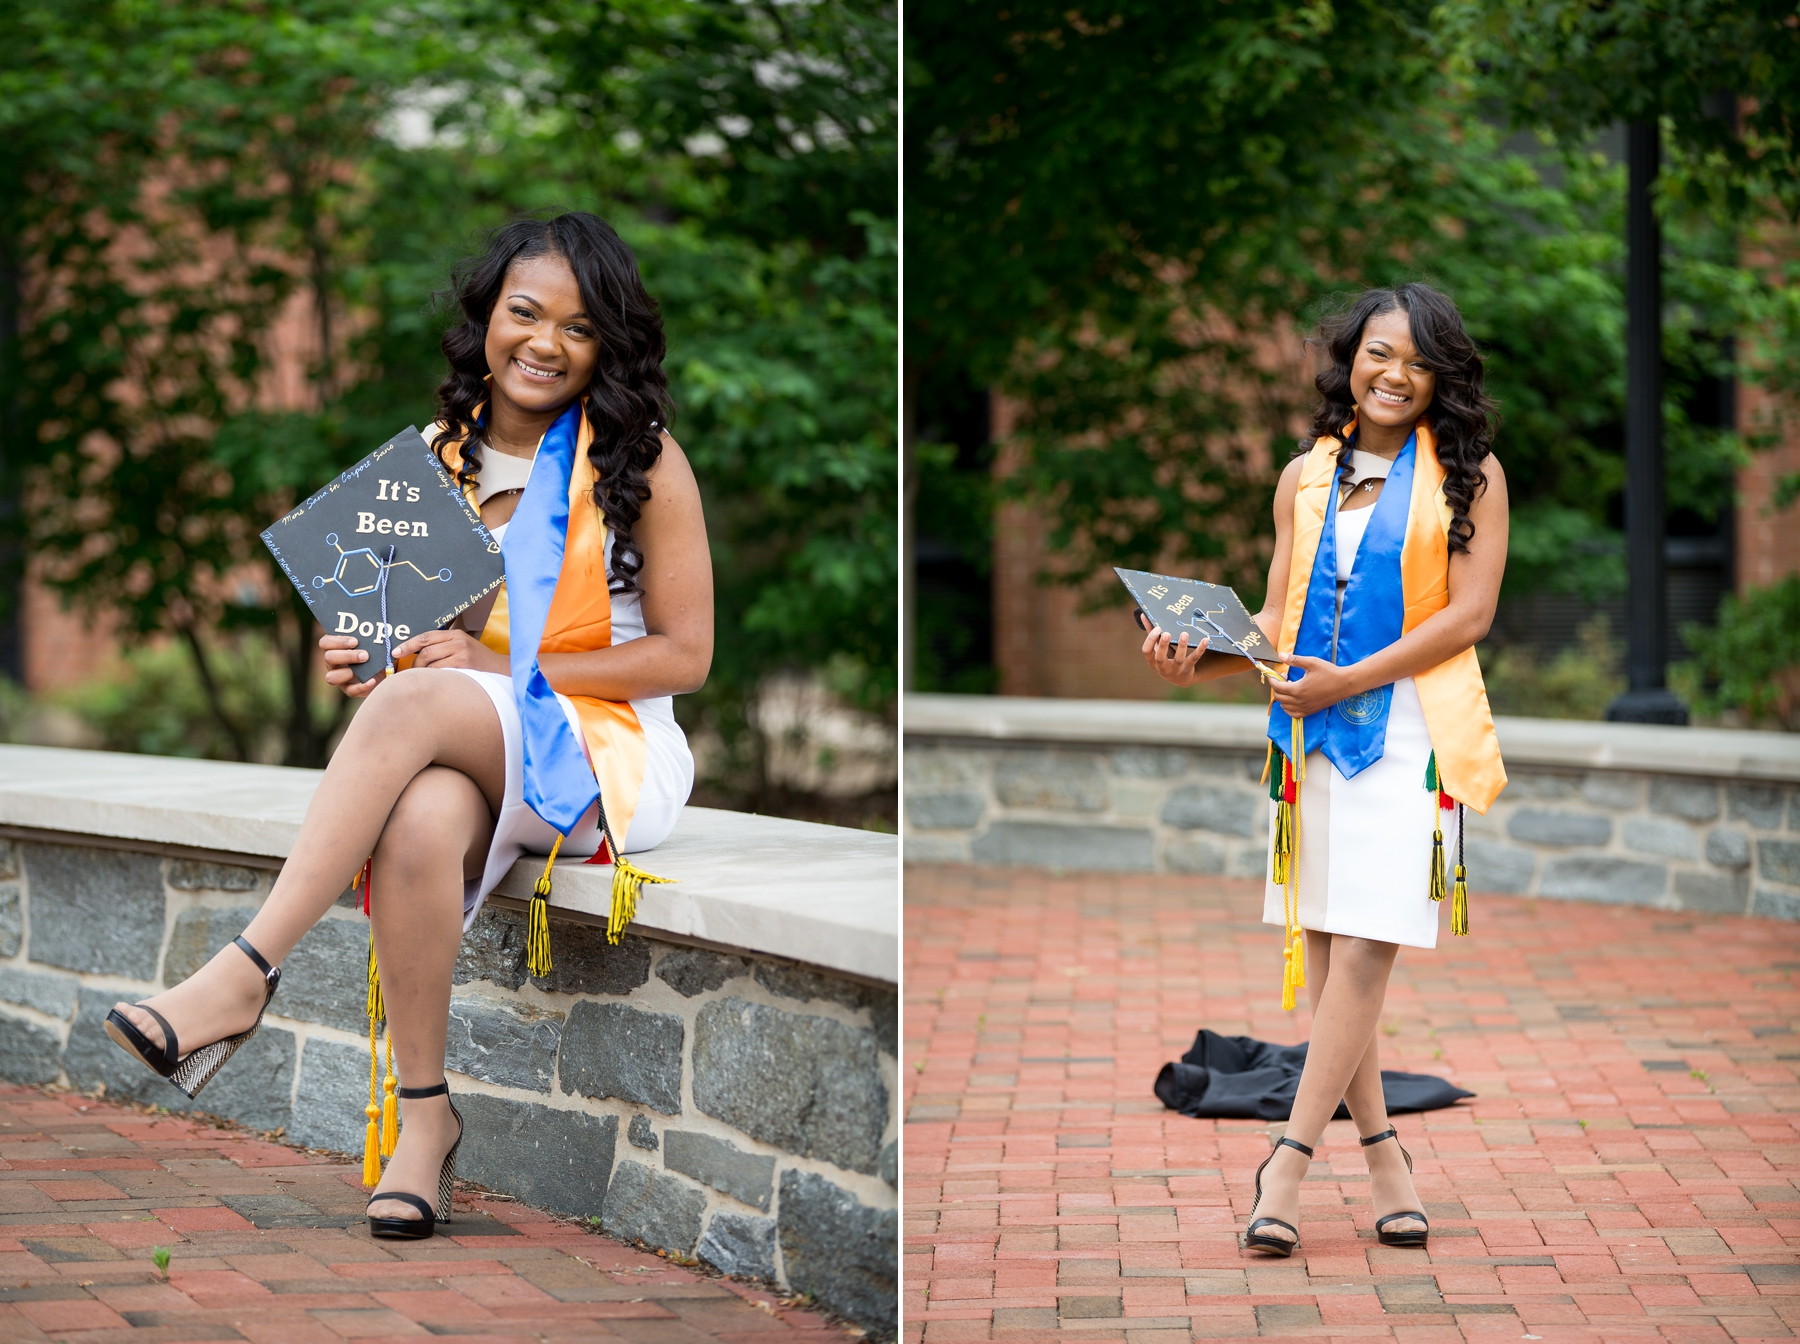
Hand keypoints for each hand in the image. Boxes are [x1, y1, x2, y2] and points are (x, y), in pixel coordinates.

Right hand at [320, 634, 382, 699]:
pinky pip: (350, 691)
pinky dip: (362, 686)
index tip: (355, 641)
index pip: (325, 643)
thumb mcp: (376, 642)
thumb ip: (374, 636)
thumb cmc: (379, 651)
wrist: (391, 669)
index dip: (336, 641)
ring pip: (331, 677)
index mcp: (336, 647)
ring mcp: (340, 677)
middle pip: (328, 658)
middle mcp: (334, 663)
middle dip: (346, 656)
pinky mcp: (350, 690)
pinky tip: (373, 680)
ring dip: (348, 672)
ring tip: (366, 668)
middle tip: (366, 655)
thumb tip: (381, 630)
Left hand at [394, 627, 508, 674]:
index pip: (426, 637)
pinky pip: (439, 674)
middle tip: (411, 674)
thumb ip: (444, 647)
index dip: (408, 645)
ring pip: (430, 665)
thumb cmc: (480, 663)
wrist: (504, 672)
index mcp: (456, 634)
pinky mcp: (464, 667)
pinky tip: (435, 685)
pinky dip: (433, 680)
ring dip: (423, 674)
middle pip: (425, 652)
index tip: (395, 652)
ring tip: (424, 681)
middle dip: (414, 665)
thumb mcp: (464, 647)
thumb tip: (418, 655)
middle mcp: (458, 642)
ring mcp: (461, 654)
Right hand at [1139, 623, 1208, 686]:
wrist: (1180, 679)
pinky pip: (1194, 658)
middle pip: (1160, 657)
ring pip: (1179, 659)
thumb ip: (1151, 634)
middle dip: (1163, 645)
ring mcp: (1176, 669)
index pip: (1146, 651)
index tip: (1157, 628)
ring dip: (1182, 646)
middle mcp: (1163, 667)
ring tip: (1184, 633)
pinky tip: (1205, 640)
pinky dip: (1200, 649)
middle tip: (1166, 633)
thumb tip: (1144, 615)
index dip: (1150, 640)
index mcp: (1152, 661)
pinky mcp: (1188, 668)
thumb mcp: (1157, 649)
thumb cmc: (1166, 659)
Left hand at [1267, 653, 1357, 716]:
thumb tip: (1280, 655)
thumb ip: (1294, 660)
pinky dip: (1288, 708)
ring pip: (1285, 707)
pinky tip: (1292, 699)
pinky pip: (1294, 714)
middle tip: (1283, 677)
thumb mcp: (1311, 662)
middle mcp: (1300, 701)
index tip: (1272, 673)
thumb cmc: (1329, 672)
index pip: (1277, 687)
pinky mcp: (1311, 711)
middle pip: (1279, 697)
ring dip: (1282, 697)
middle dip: (1277, 687)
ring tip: (1289, 686)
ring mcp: (1305, 708)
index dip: (1272, 679)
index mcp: (1298, 689)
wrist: (1345, 684)